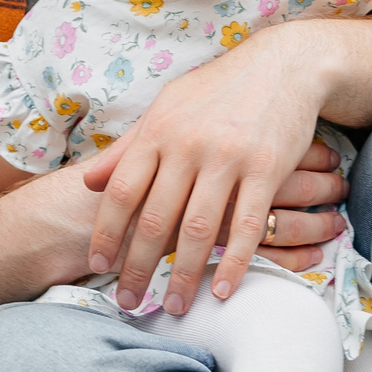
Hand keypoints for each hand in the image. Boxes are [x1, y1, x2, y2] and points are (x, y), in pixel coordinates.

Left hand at [78, 21, 348, 313]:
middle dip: (139, 267)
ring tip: (174, 306)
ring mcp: (228, 157)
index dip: (107, 233)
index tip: (99, 265)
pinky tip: (221, 290)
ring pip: (199, 229)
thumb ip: (128, 148)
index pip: (121, 191)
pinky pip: (247, 226)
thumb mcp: (167, 107)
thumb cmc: (219, 90)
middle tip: (130, 303)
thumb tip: (87, 182)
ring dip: (184, 275)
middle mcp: (188, 145)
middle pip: (155, 218)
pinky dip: (233, 263)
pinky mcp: (267, 169)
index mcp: (158, 130)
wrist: (284, 65)